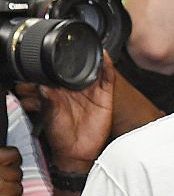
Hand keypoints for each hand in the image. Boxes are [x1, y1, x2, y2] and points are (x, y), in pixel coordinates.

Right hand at [0, 145, 23, 195]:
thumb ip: (0, 161)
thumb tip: (11, 158)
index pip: (13, 155)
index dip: (13, 160)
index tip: (11, 163)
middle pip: (18, 173)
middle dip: (12, 178)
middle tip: (2, 181)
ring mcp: (0, 189)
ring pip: (20, 188)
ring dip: (12, 192)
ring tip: (0, 192)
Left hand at [39, 52, 115, 170]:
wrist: (76, 152)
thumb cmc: (60, 135)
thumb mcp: (49, 114)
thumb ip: (47, 98)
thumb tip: (42, 84)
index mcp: (61, 88)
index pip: (60, 67)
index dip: (60, 57)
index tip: (58, 47)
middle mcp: (76, 88)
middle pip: (79, 65)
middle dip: (78, 53)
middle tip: (76, 43)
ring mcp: (91, 92)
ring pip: (94, 69)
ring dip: (94, 56)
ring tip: (92, 45)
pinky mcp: (104, 98)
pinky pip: (108, 80)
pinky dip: (108, 67)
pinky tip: (105, 56)